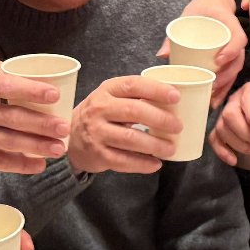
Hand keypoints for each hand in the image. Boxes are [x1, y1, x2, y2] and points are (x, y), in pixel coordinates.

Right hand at [0, 63, 69, 172]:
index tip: (54, 95)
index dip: (31, 91)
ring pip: (8, 141)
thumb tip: (44, 81)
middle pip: (11, 118)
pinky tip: (39, 164)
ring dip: (36, 146)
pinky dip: (19, 164)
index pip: (6, 86)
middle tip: (64, 128)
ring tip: (58, 148)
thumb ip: (6, 75)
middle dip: (41, 124)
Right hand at [67, 75, 182, 173]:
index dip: (156, 89)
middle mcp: (99, 109)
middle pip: (134, 111)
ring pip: (131, 139)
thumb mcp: (112, 97)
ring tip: (170, 148)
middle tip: (177, 126)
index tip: (176, 97)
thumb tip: (173, 100)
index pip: (133, 85)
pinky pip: (124, 161)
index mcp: (107, 90)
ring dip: (155, 145)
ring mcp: (97, 133)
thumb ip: (136, 95)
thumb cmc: (101, 114)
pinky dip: (143, 164)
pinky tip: (155, 164)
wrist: (71, 137)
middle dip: (160, 119)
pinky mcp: (98, 155)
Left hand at [181, 0, 245, 103]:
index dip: (231, 51)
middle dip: (226, 76)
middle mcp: (236, 39)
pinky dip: (224, 88)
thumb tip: (161, 55)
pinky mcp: (231, 58)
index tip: (218, 60)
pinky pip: (231, 74)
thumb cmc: (201, 9)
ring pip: (235, 70)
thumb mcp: (187, 15)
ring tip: (211, 98)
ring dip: (225, 86)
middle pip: (238, 61)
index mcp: (230, 24)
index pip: (238, 39)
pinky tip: (215, 100)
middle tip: (210, 86)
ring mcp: (236, 50)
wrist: (213, 3)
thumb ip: (175, 34)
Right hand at [209, 81, 249, 165]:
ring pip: (221, 128)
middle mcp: (234, 99)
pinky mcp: (219, 127)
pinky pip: (214, 138)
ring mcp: (224, 113)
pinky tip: (233, 160)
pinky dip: (222, 151)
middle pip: (229, 115)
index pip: (247, 101)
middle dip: (245, 133)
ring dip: (238, 143)